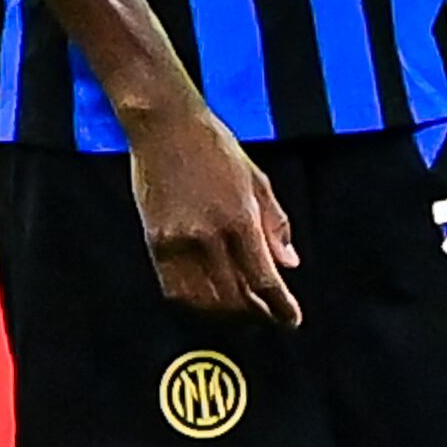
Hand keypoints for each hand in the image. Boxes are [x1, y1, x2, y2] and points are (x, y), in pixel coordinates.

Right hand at [128, 108, 301, 327]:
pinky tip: (206, 301)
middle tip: (268, 319)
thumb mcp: (257, 179)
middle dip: (256, 315)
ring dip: (226, 315)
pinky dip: (194, 303)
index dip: (280, 307)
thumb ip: (275, 225)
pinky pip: (174, 288)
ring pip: (204, 300)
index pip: (264, 279)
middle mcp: (208, 235)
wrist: (164, 125)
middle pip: (235, 297)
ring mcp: (178, 241)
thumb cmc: (214, 146)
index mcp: (239, 218)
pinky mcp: (155, 241)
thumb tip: (289, 264)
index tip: (291, 321)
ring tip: (240, 314)